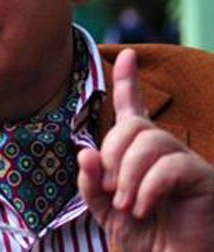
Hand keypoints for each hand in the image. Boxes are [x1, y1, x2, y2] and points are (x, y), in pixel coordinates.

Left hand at [78, 49, 213, 251]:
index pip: (132, 109)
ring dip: (129, 174)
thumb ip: (91, 181)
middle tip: (112, 191)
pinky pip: (169, 165)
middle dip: (114, 155)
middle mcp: (163, 149)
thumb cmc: (141, 237)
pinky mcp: (201, 178)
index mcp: (138, 152)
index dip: (128, 82)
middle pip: (133, 125)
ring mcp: (184, 161)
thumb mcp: (105, 208)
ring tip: (127, 205)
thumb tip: (86, 152)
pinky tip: (143, 208)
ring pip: (150, 140)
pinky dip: (148, 188)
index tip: (127, 55)